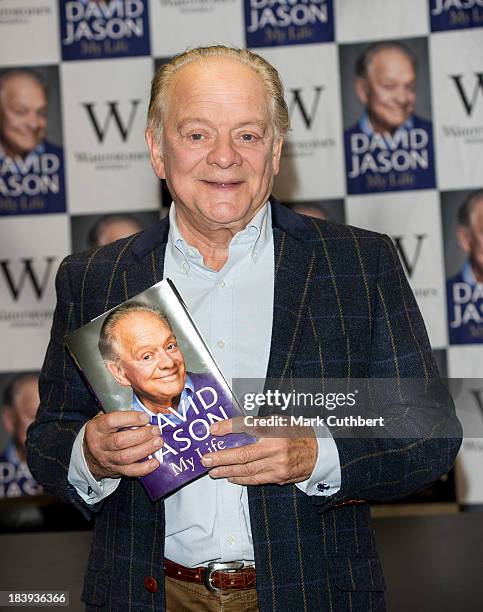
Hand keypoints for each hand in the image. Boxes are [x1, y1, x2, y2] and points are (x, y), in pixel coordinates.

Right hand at [83, 411, 161, 479]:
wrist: (89, 456)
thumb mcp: (103, 419)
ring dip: (146, 449)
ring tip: (158, 442)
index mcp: (96, 428)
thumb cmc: (102, 433)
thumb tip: (142, 412)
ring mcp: (107, 459)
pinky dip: (145, 468)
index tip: (145, 417)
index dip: (130, 418)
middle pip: (120, 441)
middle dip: (142, 435)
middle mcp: (99, 444)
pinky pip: (130, 471)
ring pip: (126, 457)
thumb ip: (120, 414)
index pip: (111, 421)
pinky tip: (156, 461)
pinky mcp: (115, 470)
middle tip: (156, 430)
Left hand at [201, 417, 317, 484]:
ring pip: (247, 470)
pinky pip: (256, 479)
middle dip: (221, 458)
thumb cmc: (296, 432)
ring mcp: (278, 465)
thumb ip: (257, 424)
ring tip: (213, 470)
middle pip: (243, 454)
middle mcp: (276, 447)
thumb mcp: (278, 420)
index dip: (228, 427)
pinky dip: (240, 479)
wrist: (319, 451)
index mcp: (275, 428)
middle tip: (206, 459)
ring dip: (227, 471)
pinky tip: (230, 476)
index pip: (246, 425)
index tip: (213, 430)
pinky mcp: (279, 477)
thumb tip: (231, 428)